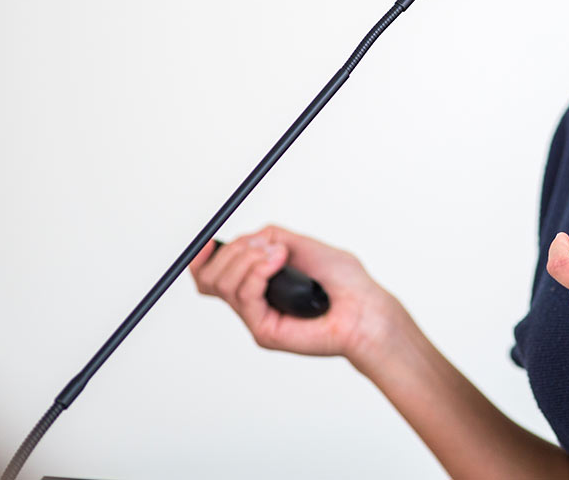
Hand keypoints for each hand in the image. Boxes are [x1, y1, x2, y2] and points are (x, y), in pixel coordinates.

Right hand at [189, 225, 405, 365]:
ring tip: (278, 254)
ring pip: (224, 285)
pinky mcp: (264, 331)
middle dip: (232, 251)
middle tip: (264, 244)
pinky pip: (246, 296)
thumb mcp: (303, 245)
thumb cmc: (345, 281)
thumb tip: (249, 238)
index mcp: (259, 281)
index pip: (214, 274)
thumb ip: (272, 237)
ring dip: (248, 259)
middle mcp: (254, 301)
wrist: (365, 307)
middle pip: (211, 279)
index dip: (203, 257)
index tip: (208, 240)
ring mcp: (257, 317)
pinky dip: (258, 272)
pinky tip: (279, 261)